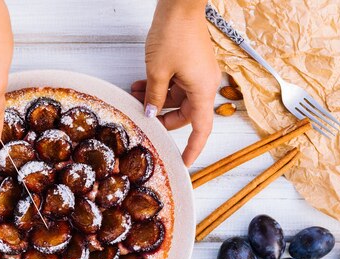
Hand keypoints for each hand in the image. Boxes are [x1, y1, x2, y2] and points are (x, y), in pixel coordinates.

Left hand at [132, 0, 219, 166]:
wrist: (180, 4)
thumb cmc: (175, 33)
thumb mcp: (158, 71)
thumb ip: (154, 97)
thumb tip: (151, 113)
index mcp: (202, 91)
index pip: (201, 129)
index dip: (193, 148)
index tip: (185, 162)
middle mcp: (204, 84)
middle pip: (185, 114)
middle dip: (162, 118)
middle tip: (143, 120)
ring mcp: (198, 73)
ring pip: (177, 98)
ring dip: (156, 100)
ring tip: (134, 96)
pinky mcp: (190, 63)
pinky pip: (176, 83)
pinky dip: (159, 86)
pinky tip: (140, 85)